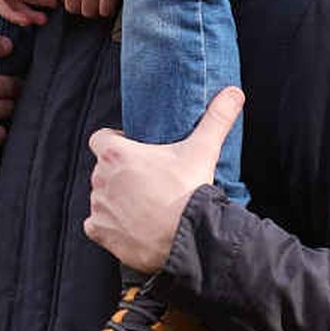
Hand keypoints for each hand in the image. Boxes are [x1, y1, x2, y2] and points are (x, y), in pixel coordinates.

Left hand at [84, 86, 240, 273]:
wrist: (184, 237)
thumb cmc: (187, 191)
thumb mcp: (203, 150)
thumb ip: (216, 118)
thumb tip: (234, 92)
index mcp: (116, 154)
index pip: (100, 138)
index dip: (114, 142)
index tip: (134, 150)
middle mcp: (100, 178)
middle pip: (104, 169)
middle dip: (121, 173)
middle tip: (147, 179)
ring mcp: (98, 206)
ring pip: (101, 196)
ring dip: (116, 198)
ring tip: (143, 203)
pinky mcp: (100, 231)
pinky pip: (96, 224)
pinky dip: (108, 225)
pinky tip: (129, 225)